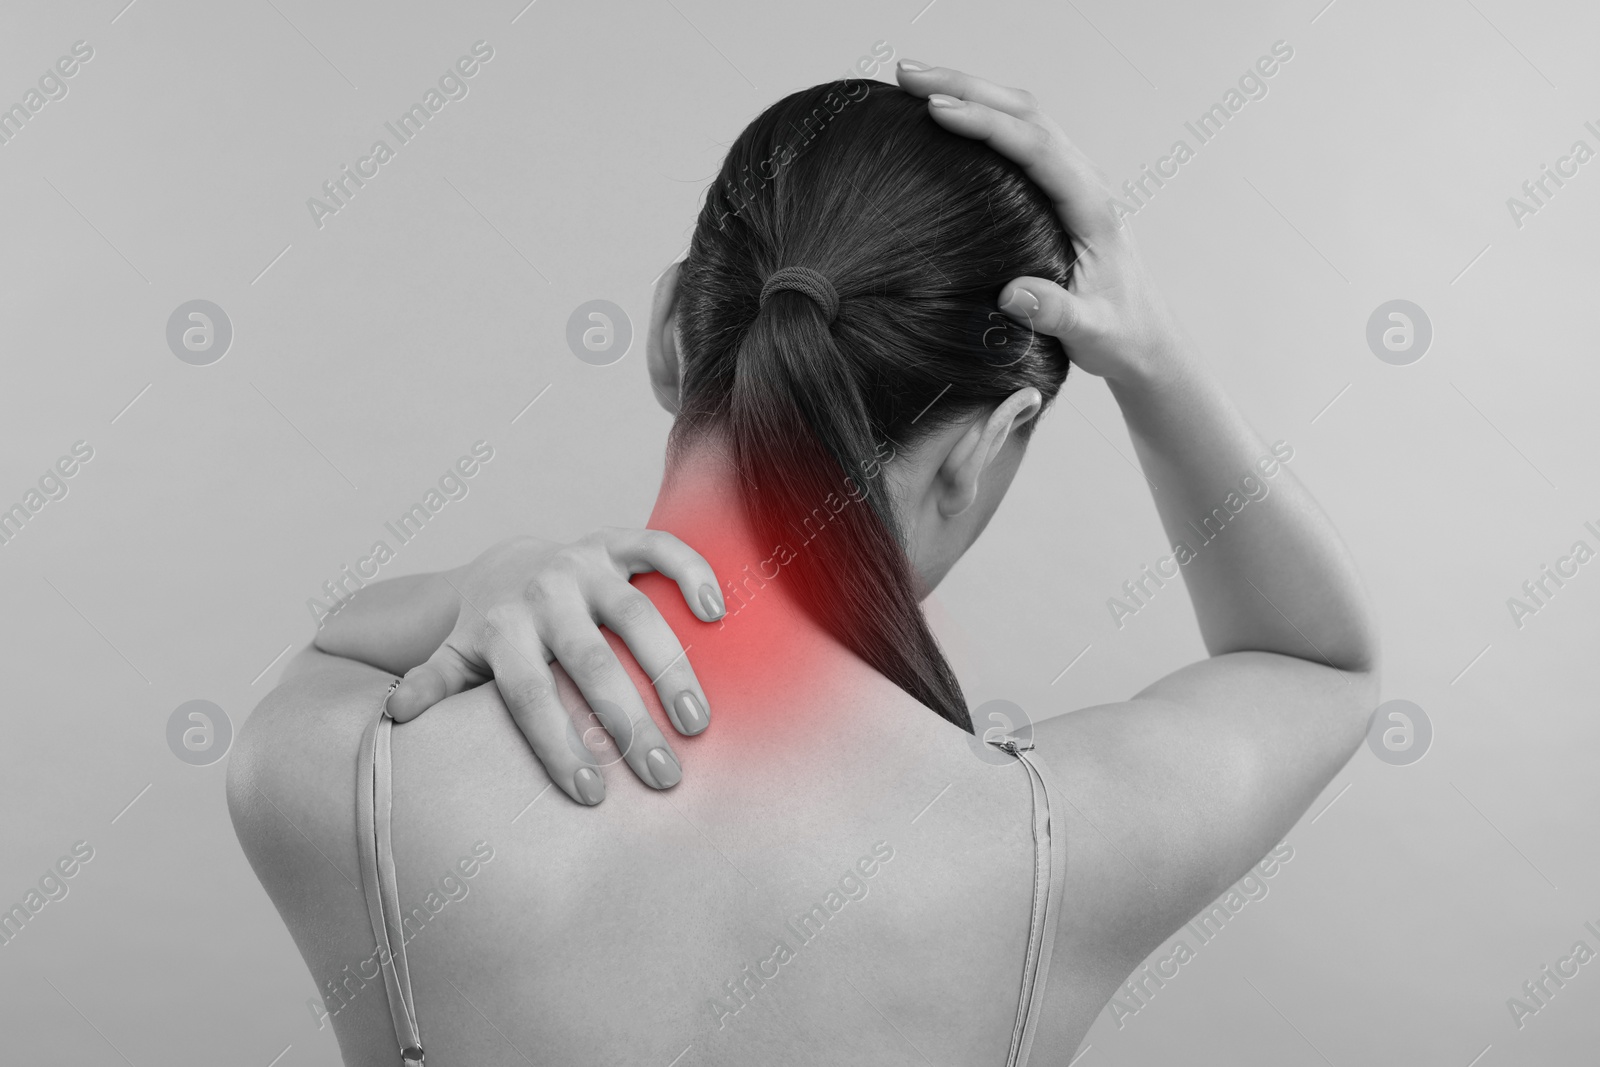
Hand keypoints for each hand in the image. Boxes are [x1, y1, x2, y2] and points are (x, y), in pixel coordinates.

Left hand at [387, 530, 724, 805]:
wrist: (508, 564)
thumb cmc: (489, 635)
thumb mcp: (454, 660)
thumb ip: (433, 685)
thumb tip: (394, 718)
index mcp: (500, 628)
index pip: (530, 694)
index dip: (557, 743)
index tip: (589, 794)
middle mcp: (542, 593)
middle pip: (590, 663)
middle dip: (629, 723)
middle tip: (663, 777)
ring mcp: (582, 564)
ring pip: (635, 615)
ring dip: (671, 670)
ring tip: (697, 723)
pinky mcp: (615, 542)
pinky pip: (660, 546)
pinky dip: (690, 572)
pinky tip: (716, 612)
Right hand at [896, 62, 1185, 385]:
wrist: (1143, 338)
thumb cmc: (1119, 333)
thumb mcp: (1091, 332)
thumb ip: (1056, 313)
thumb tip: (1014, 295)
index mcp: (1092, 205)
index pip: (1035, 147)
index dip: (986, 124)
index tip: (937, 110)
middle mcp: (1083, 180)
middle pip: (1024, 112)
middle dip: (965, 87)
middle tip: (906, 75)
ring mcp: (1071, 179)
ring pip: (1020, 115)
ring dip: (969, 91)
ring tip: (912, 83)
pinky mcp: (1057, 187)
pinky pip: (1018, 135)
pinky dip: (980, 113)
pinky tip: (945, 114)